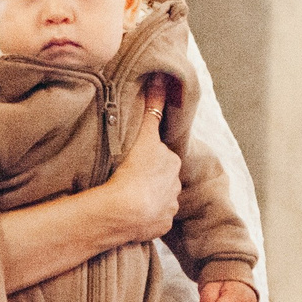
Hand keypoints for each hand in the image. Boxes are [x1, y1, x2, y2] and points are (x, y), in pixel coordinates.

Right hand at [101, 77, 180, 245]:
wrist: (125, 209)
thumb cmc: (131, 169)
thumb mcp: (143, 134)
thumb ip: (152, 107)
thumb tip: (161, 78)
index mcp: (172, 161)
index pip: (160, 154)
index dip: (147, 156)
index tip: (134, 161)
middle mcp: (175, 182)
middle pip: (161, 175)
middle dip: (149, 176)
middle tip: (127, 176)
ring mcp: (169, 205)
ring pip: (159, 196)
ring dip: (148, 196)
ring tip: (127, 196)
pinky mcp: (161, 224)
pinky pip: (154, 217)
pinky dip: (146, 216)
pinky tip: (131, 213)